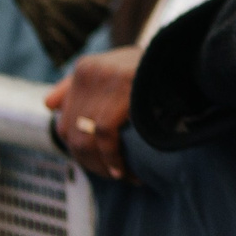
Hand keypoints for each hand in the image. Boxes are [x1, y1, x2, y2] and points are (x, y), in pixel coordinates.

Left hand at [43, 47, 141, 180]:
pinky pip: (105, 138)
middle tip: (111, 175)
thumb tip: (48, 104)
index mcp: (84, 68)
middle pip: (72, 132)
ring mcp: (104, 81)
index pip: (64, 119)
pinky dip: (113, 159)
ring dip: (100, 165)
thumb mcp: (116, 69)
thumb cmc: (153, 69)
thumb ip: (80, 86)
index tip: (97, 162)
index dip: (78, 146)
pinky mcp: (121, 93)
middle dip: (89, 161)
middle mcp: (89, 72)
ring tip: (119, 177)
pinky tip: (125, 172)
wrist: (186, 58)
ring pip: (85, 139)